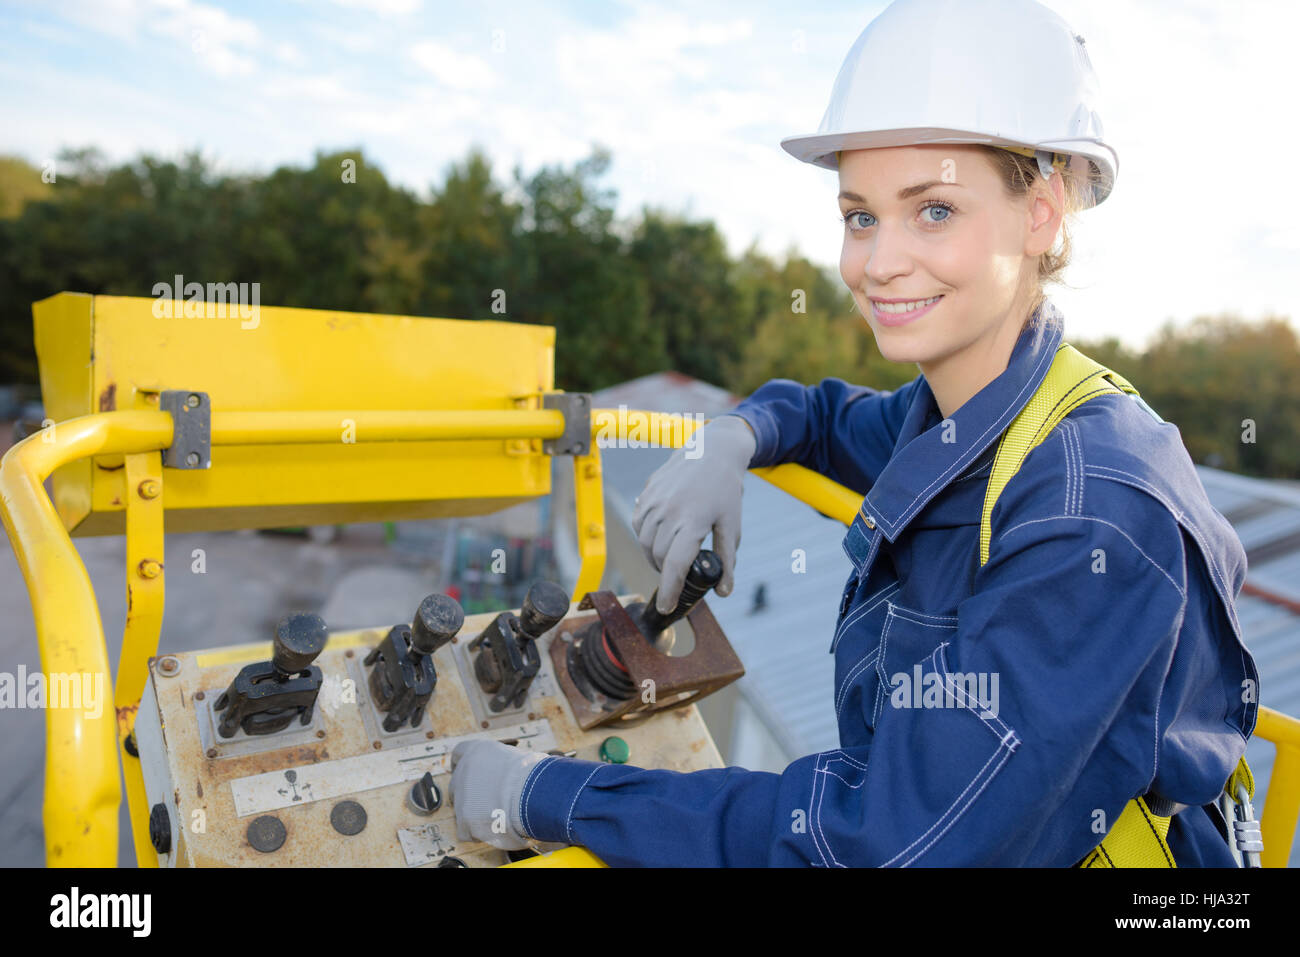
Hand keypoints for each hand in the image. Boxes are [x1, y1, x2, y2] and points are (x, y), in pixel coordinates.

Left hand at [450, 739, 548, 849]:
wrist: (532, 793)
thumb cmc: (532, 774)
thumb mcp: (516, 758)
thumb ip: (502, 765)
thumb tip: (507, 775)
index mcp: (475, 751)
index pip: (459, 753)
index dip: (466, 764)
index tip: (473, 772)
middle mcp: (463, 772)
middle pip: (458, 784)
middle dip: (471, 793)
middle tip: (489, 800)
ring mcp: (461, 797)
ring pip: (462, 809)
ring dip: (476, 814)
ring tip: (499, 817)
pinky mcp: (464, 820)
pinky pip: (466, 830)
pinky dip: (478, 834)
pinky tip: (494, 830)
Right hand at [632, 415, 755, 613]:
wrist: (712, 449)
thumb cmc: (726, 488)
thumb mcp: (731, 524)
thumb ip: (727, 560)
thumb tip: (723, 591)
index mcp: (693, 521)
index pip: (675, 565)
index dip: (670, 590)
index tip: (667, 607)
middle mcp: (669, 512)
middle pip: (659, 558)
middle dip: (667, 573)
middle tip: (679, 575)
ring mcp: (655, 502)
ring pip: (645, 543)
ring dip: (655, 557)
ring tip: (671, 557)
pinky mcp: (646, 494)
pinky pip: (638, 526)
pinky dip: (646, 538)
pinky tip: (660, 536)